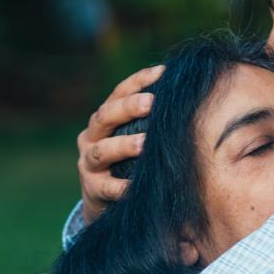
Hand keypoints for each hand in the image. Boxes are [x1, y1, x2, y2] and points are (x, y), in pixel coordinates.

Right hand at [76, 65, 163, 222]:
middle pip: (105, 116)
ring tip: (145, 143)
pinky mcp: (92, 189)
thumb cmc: (126, 162)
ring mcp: (88, 163)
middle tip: (152, 102)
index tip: (162, 72)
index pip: (118, 93)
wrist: (101, 201)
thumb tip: (184, 94)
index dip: (138, 81)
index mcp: (103, 120)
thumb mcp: (132, 138)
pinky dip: (122, 187)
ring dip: (124, 145)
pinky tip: (137, 185)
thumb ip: (149, 120)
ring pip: (103, 150)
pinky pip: (107, 187)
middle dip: (128, 108)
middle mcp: (91, 137)